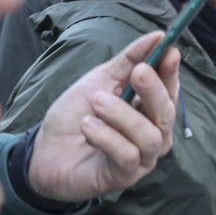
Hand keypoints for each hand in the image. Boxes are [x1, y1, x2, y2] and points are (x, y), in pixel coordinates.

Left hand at [26, 31, 180, 202]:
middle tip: (137, 72)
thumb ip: (128, 62)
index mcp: (150, 111)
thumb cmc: (75, 116)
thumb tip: (156, 37)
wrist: (43, 153)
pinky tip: (87, 127)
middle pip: (166, 113)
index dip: (172, 72)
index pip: (170, 90)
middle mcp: (154, 135)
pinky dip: (107, 137)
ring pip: (150, 136)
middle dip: (153, 90)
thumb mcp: (99, 82)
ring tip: (96, 103)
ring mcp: (142, 158)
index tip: (170, 51)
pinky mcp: (124, 177)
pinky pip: (127, 155)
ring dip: (122, 115)